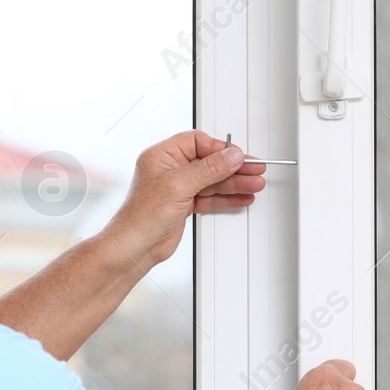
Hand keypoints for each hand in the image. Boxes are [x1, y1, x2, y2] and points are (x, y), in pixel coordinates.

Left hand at [103, 131, 268, 267]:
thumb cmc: (141, 217)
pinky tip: (241, 196)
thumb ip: (208, 170)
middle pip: (209, 162)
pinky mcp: (184, 205)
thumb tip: (231, 156)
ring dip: (234, 183)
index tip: (238, 156)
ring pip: (212, 181)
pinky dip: (226, 197)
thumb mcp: (178, 186)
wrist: (135, 247)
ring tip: (255, 184)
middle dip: (233, 167)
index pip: (197, 142)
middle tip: (255, 169)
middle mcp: (170, 169)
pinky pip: (210, 196)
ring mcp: (178, 188)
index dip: (219, 148)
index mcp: (162, 156)